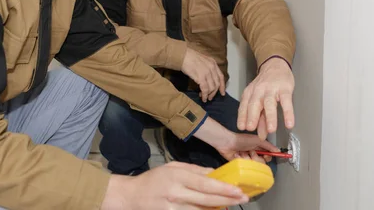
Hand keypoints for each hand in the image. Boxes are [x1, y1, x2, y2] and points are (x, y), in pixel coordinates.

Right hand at [101, 162, 248, 209]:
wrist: (131, 197)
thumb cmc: (152, 180)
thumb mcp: (171, 167)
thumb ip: (194, 169)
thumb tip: (214, 173)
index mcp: (176, 176)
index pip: (205, 184)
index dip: (224, 188)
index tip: (238, 190)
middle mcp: (175, 193)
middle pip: (207, 199)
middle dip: (227, 199)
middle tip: (242, 198)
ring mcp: (173, 208)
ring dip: (218, 209)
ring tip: (230, 204)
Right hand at [181, 47, 224, 101]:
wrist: (182, 55)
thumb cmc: (189, 57)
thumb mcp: (203, 60)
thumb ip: (208, 68)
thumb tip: (208, 79)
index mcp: (213, 63)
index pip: (221, 77)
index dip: (222, 86)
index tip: (222, 93)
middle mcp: (212, 68)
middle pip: (217, 84)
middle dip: (214, 93)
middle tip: (210, 97)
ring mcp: (207, 73)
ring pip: (212, 88)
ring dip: (209, 95)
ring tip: (205, 98)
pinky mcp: (201, 77)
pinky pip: (205, 89)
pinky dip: (204, 95)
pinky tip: (202, 97)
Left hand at [193, 117, 277, 161]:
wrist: (227, 143)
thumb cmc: (242, 139)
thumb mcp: (258, 140)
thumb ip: (268, 146)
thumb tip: (278, 151)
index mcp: (258, 148)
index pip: (267, 157)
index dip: (267, 157)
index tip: (265, 155)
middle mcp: (254, 155)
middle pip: (261, 163)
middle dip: (256, 157)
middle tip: (250, 152)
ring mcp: (247, 160)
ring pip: (253, 165)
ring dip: (248, 158)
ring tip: (242, 153)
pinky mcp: (241, 164)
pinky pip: (245, 167)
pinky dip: (241, 160)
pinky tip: (237, 156)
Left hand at [237, 57, 294, 139]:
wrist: (275, 65)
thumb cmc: (265, 85)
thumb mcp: (259, 99)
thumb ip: (260, 117)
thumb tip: (260, 135)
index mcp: (250, 94)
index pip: (244, 106)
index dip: (242, 117)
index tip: (241, 127)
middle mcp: (258, 91)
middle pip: (254, 104)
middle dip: (252, 117)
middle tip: (251, 129)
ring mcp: (271, 89)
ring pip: (269, 103)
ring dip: (269, 117)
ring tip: (271, 130)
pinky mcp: (284, 89)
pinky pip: (286, 102)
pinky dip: (288, 113)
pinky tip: (289, 123)